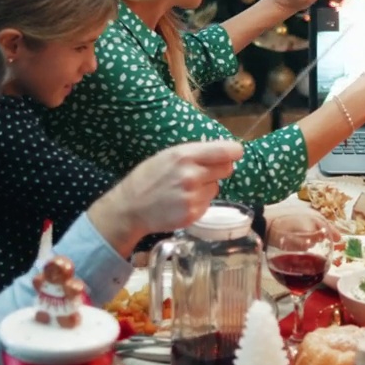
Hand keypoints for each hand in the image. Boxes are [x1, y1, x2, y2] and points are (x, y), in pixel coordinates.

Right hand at [90, 140, 243, 253]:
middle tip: (203, 172)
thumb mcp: (167, 155)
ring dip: (206, 187)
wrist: (130, 207)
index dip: (233, 152)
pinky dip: (199, 202)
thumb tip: (224, 151)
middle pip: (226, 169)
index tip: (235, 153)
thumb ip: (194, 153)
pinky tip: (181, 201)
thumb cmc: (148, 177)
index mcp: (185, 155)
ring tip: (184, 189)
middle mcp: (191, 175)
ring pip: (216, 187)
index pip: (225, 151)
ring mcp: (193, 196)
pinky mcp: (193, 213)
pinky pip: (208, 203)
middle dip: (218, 169)